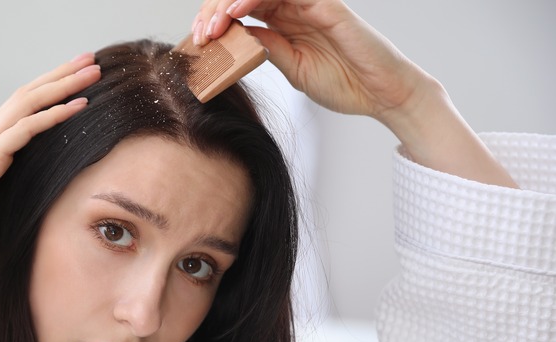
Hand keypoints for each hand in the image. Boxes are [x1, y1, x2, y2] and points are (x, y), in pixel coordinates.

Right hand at [0, 54, 101, 273]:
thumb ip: (8, 194)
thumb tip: (29, 197)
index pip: (22, 110)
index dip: (50, 92)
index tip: (78, 80)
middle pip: (27, 96)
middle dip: (60, 75)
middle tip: (90, 60)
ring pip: (28, 103)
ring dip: (63, 85)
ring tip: (92, 71)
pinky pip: (24, 130)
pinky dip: (52, 116)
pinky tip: (77, 106)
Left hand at [192, 0, 516, 187]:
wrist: (382, 95)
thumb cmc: (344, 83)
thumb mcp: (293, 69)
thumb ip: (267, 49)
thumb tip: (236, 38)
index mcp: (285, 24)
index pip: (242, 12)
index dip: (216, 21)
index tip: (198, 41)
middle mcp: (294, 9)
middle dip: (215, 11)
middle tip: (199, 33)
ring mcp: (309, 4)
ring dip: (228, 4)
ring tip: (211, 26)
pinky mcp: (325, 5)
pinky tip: (234, 14)